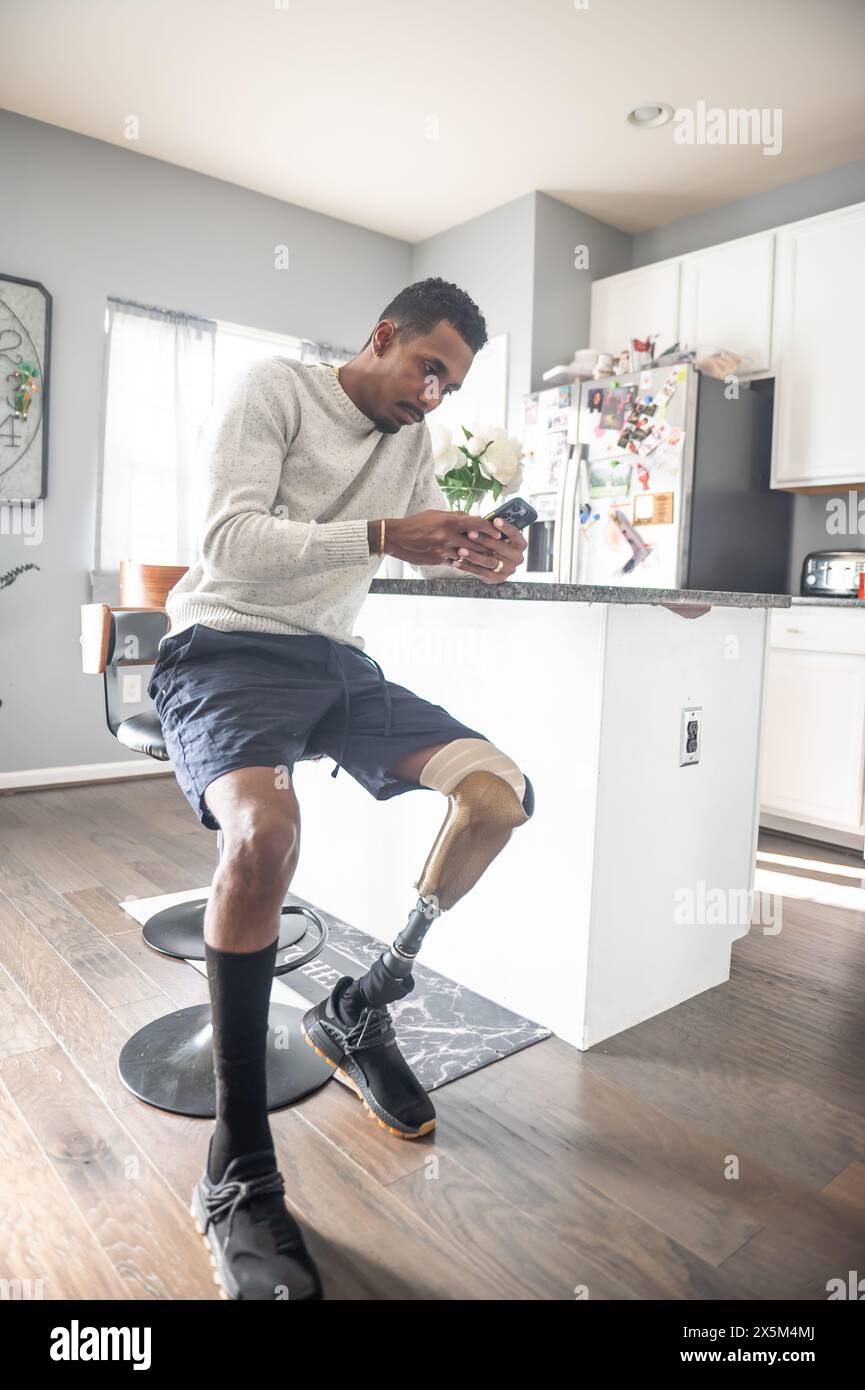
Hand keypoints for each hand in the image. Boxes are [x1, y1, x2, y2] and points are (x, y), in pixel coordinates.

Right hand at [384, 511, 525, 575]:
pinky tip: (468, 561)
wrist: (396, 537)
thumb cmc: (416, 523)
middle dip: (488, 546)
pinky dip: (463, 561)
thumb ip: (455, 517)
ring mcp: (443, 550)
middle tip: (499, 548)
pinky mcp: (438, 560)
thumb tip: (472, 518)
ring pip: (467, 555)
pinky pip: (456, 562)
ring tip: (488, 556)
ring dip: (478, 556)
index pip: (477, 524)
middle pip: (476, 543)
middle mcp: (448, 536)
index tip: (498, 532)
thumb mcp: (436, 514)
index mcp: (449, 521)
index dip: (490, 529)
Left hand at [450, 515, 527, 583]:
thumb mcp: (499, 537)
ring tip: (460, 550)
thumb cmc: (496, 545)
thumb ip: (494, 530)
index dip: (505, 527)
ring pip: (489, 561)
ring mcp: (508, 569)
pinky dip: (468, 567)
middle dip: (483, 539)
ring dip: (473, 555)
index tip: (495, 520)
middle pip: (499, 547)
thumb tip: (481, 519)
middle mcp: (517, 558)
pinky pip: (481, 573)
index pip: (515, 534)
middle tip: (470, 533)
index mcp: (520, 544)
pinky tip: (457, 562)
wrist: (497, 567)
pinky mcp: (497, 578)